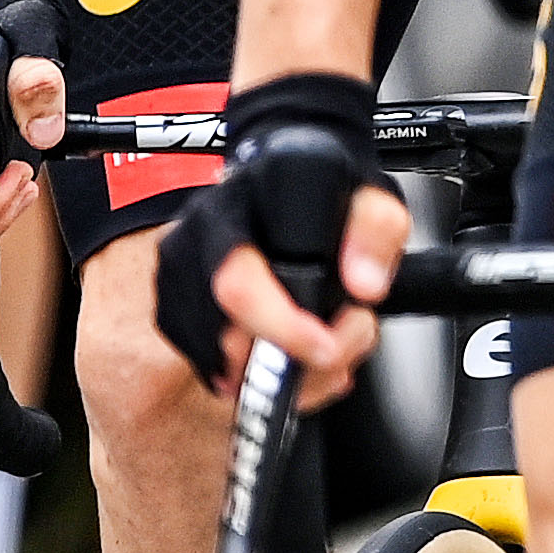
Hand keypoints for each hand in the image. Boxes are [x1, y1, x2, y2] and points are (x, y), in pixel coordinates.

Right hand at [151, 73, 408, 400]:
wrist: (288, 173)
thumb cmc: (327, 186)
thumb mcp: (372, 193)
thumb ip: (377, 231)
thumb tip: (364, 287)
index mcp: (227, 212)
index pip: (237, 285)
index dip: (284, 327)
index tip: (329, 345)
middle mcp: (189, 249)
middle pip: (228, 341)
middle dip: (298, 360)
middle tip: (347, 337)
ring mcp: (176, 285)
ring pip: (222, 368)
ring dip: (287, 376)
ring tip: (332, 341)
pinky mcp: (177, 316)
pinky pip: (216, 374)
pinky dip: (264, 380)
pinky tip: (301, 351)